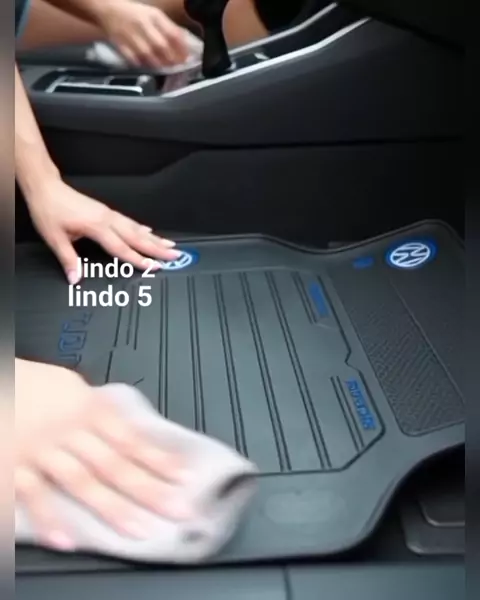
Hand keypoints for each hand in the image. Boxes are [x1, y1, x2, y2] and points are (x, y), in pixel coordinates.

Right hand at [15, 360, 190, 550]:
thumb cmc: (32, 382)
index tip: (184, 478)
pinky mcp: (14, 467)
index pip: (130, 440)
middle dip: (147, 489)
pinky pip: (33, 495)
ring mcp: (43, 452)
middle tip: (176, 510)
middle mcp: (70, 432)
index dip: (158, 460)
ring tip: (138, 529)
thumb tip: (120, 425)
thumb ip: (96, 409)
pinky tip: (68, 540)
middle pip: (114, 465)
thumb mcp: (71, 386)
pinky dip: (49, 519)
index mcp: (88, 410)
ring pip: (82, 482)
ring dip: (112, 508)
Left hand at [25, 177, 181, 283]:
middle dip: (158, 248)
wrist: (46, 188)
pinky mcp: (106, 211)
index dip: (138, 260)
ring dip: (155, 238)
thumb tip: (76, 278)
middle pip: (137, 237)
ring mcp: (108, 214)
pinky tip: (149, 232)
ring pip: (137, 228)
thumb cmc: (49, 210)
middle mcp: (107, 219)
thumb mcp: (54, 238)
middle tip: (175, 255)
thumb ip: (68, 260)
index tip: (153, 267)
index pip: (122, 248)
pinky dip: (142, 228)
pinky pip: (129, 222)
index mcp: (97, 226)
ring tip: (170, 245)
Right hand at [96, 0, 188, 67]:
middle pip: (160, 46)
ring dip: (158, 63)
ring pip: (148, 54)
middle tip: (177, 64)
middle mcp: (142, 25)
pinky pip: (133, 58)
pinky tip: (148, 65)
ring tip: (165, 66)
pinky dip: (142, 64)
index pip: (172, 33)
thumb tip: (183, 43)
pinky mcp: (120, 45)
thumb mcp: (154, 15)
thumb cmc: (134, 13)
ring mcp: (131, 35)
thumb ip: (168, 27)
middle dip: (171, 58)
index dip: (181, 47)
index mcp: (153, 16)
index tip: (186, 56)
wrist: (108, 9)